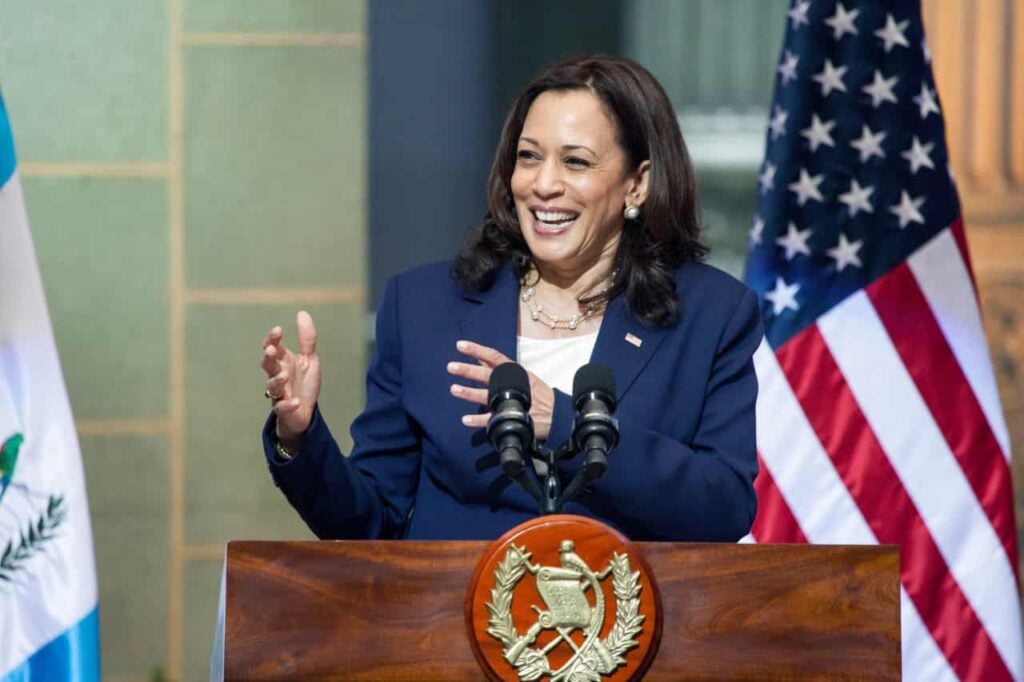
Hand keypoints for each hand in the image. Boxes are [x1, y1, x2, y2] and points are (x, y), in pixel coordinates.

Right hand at [260, 311, 320, 447]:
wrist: (305, 413)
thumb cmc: (303, 384)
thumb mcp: (309, 359)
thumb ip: (307, 339)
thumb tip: (302, 313)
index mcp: (283, 362)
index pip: (273, 347)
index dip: (272, 339)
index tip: (278, 330)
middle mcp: (278, 375)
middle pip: (268, 365)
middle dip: (268, 358)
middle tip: (271, 350)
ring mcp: (280, 393)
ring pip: (272, 386)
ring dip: (277, 380)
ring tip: (285, 375)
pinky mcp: (284, 410)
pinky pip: (282, 408)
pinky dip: (287, 405)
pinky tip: (294, 401)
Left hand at [447, 340, 554, 440]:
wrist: (558, 415)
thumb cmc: (538, 394)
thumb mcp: (523, 376)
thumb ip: (500, 368)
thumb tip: (480, 357)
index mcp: (515, 373)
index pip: (494, 357)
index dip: (477, 350)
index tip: (460, 345)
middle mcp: (511, 385)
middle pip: (487, 375)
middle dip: (469, 370)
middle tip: (451, 366)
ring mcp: (510, 401)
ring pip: (486, 396)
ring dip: (469, 393)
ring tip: (454, 389)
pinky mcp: (511, 418)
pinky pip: (491, 420)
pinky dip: (478, 421)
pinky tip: (465, 420)